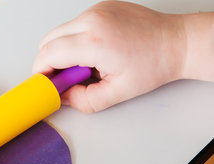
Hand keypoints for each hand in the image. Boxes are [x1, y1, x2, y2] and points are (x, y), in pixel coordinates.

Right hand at [32, 1, 186, 112]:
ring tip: (84, 65)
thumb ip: (82, 101)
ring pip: (59, 32)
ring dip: (62, 51)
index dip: (41, 72)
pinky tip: (94, 52)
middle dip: (48, 62)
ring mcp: (96, 10)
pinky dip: (75, 40)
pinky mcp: (100, 7)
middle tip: (64, 78)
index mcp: (94, 42)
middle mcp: (91, 20)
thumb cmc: (154, 64)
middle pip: (47, 41)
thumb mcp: (116, 94)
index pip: (48, 54)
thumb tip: (63, 97)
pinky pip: (74, 25)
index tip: (45, 84)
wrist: (177, 43)